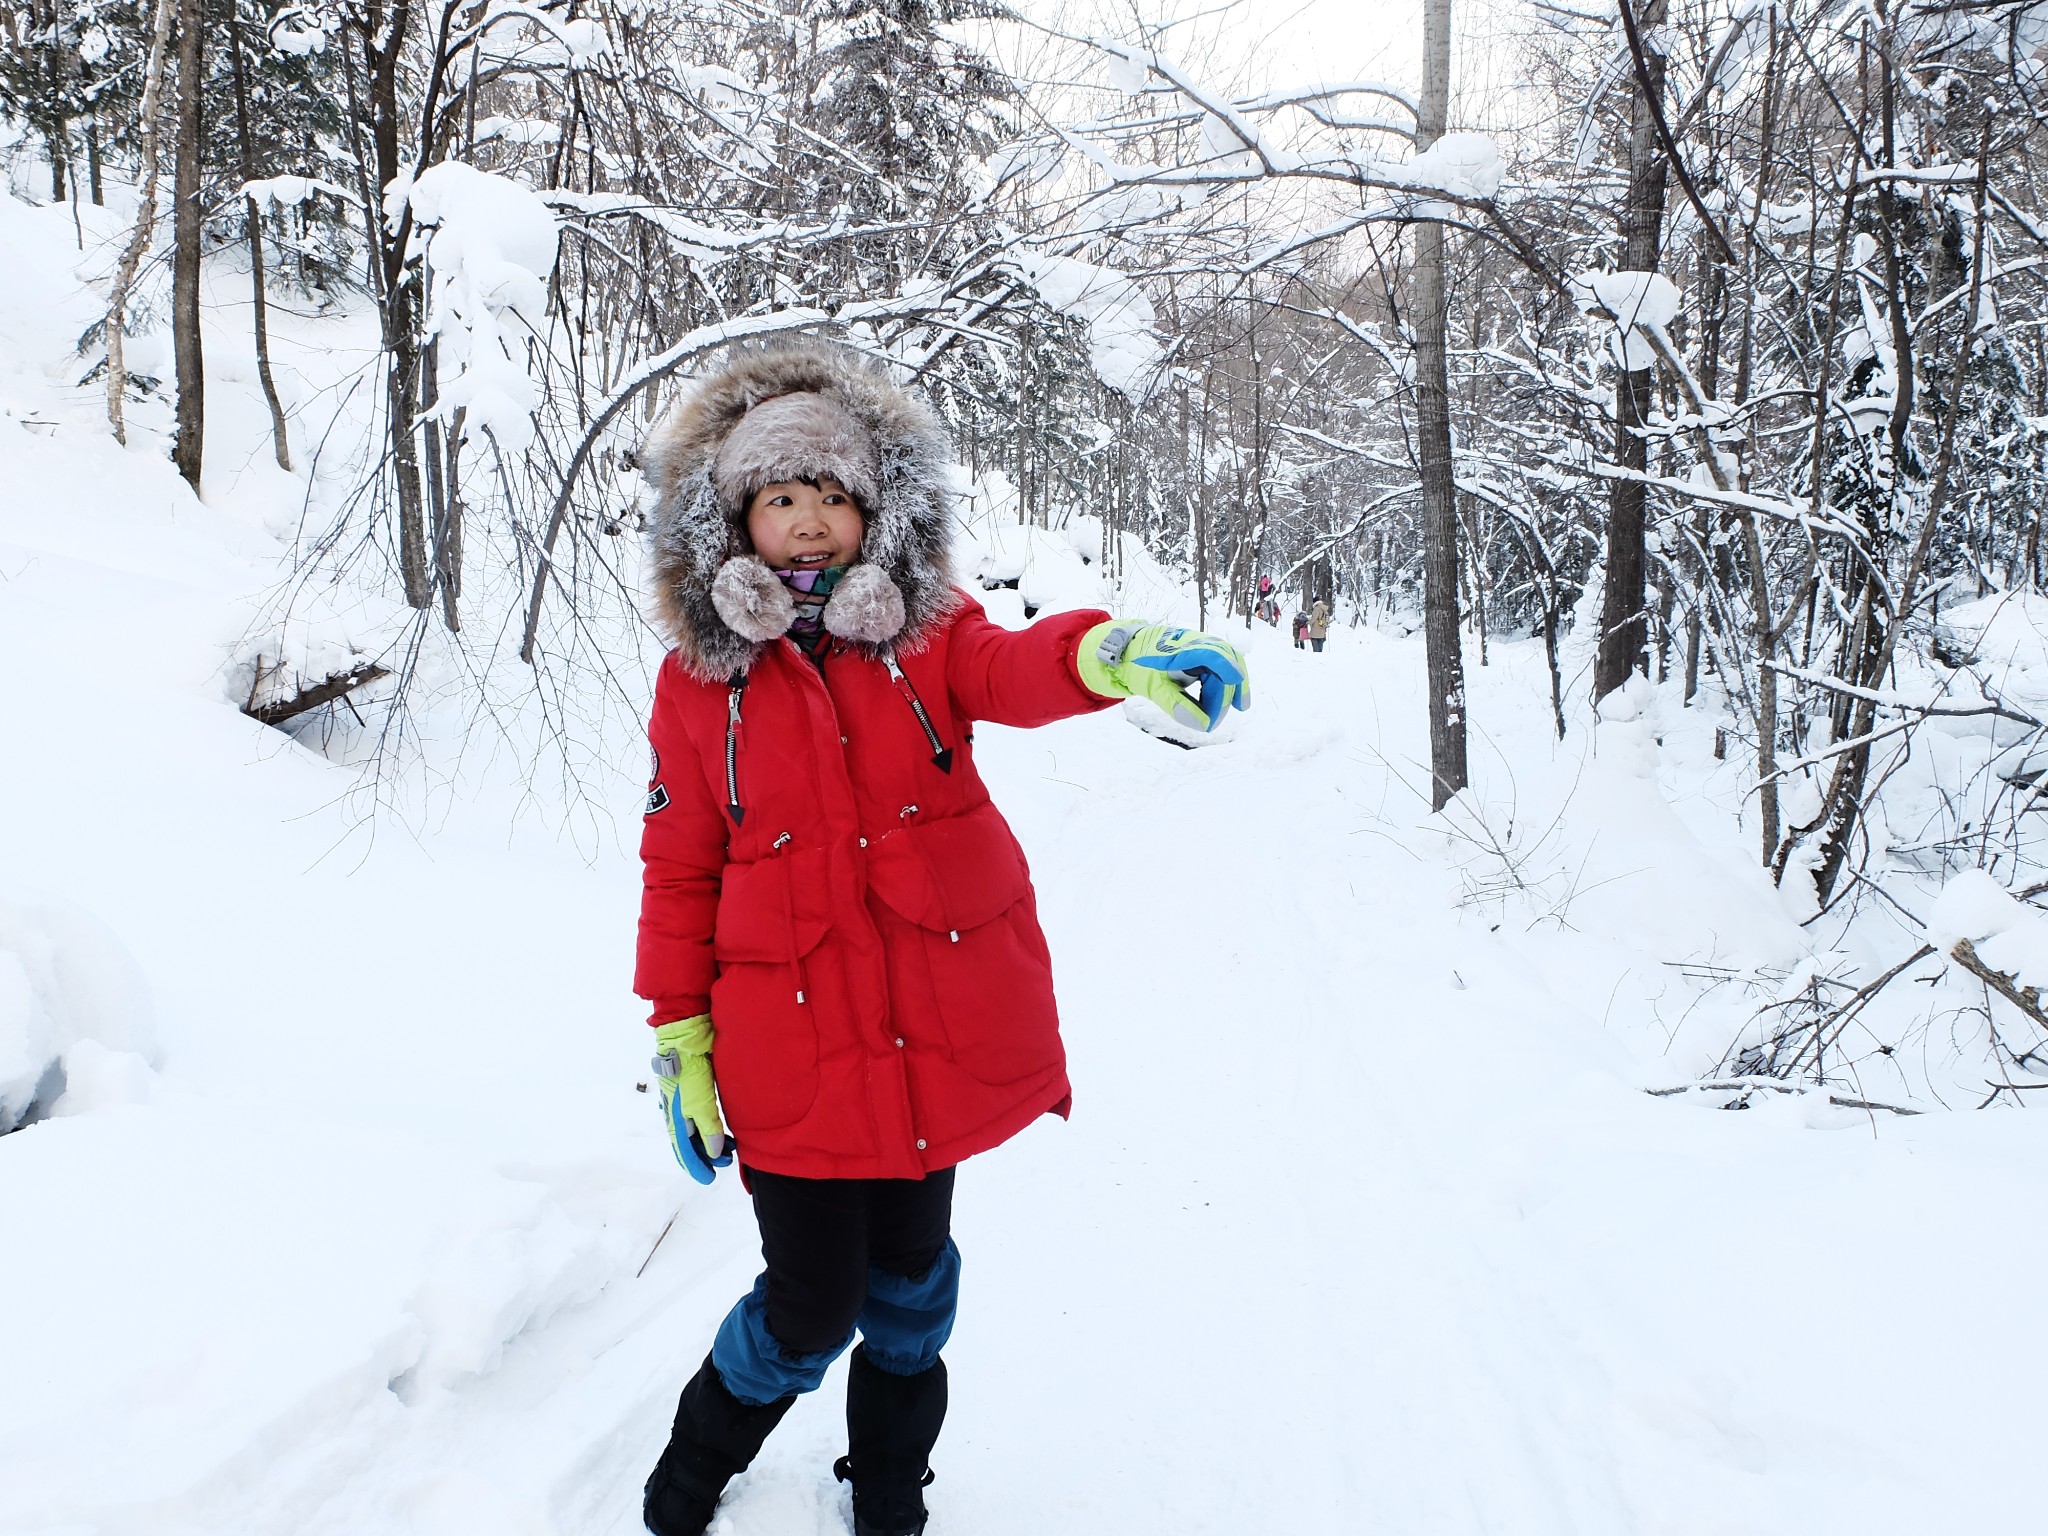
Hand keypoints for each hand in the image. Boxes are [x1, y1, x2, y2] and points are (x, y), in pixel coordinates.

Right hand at [652, 1014, 732, 1183]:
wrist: (687, 1034)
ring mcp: (686, 1099)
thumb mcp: (699, 1099)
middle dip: (709, 1155)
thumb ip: (707, 1125)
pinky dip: (715, 1126)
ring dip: (714, 1141)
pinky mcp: (697, 1088)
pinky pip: (705, 1115)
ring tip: (732, 1148)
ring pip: (699, 1129)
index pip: (684, 1149)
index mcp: (674, 1116)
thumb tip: (713, 1152)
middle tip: (728, 1162)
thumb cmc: (689, 1066)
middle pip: (692, 1141)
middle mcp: (678, 1111)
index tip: (709, 1179)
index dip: (696, 1166)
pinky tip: (727, 1128)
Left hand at [1078, 620, 1250, 731]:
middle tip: (1212, 724)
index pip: (1210, 652)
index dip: (1226, 666)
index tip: (1237, 682)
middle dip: (1226, 695)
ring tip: (1213, 720)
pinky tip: (1226, 706)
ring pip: (1225, 669)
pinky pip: (1221, 671)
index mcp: (1179, 646)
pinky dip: (1223, 689)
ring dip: (1225, 695)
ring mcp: (1201, 647)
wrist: (1128, 650)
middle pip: (1224, 664)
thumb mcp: (1152, 687)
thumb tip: (1203, 725)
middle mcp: (1194, 642)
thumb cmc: (1138, 664)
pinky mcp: (1203, 656)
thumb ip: (1176, 705)